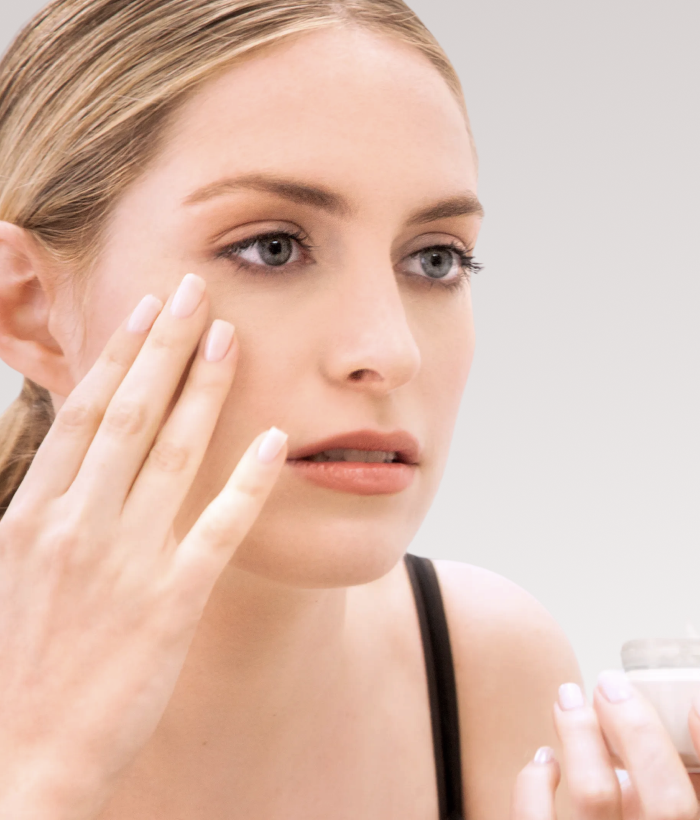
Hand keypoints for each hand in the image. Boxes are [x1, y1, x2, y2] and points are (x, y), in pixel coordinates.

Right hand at [0, 274, 286, 818]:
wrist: (17, 760)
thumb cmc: (16, 664)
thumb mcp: (14, 569)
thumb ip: (48, 506)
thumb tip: (78, 452)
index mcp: (34, 513)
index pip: (84, 412)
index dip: (119, 354)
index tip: (148, 310)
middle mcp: (78, 525)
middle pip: (129, 413)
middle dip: (167, 345)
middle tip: (197, 290)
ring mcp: (124, 563)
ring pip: (172, 454)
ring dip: (206, 390)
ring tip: (233, 339)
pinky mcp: (169, 605)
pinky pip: (217, 529)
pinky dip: (247, 482)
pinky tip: (276, 442)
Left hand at [511, 671, 699, 818]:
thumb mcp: (663, 819)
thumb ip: (672, 797)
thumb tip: (679, 733)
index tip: (689, 702)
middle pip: (668, 805)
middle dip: (640, 733)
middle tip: (611, 686)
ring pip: (596, 795)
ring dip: (581, 735)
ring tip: (568, 698)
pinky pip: (535, 818)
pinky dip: (536, 780)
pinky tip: (544, 759)